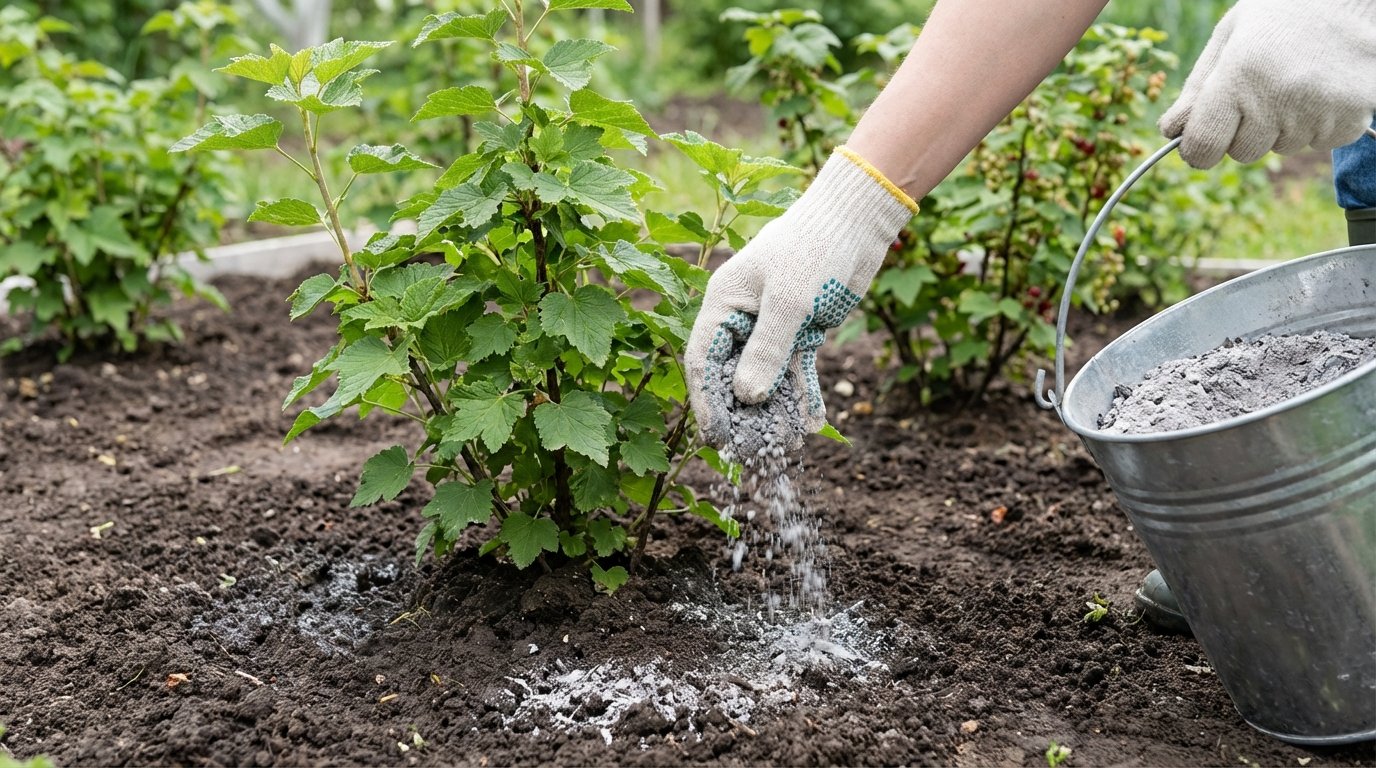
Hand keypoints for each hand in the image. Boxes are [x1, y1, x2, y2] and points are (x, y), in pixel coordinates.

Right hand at [685, 148, 916, 448]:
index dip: (707, 402)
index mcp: (723, 303)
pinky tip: (811, 424)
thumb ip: (767, 350)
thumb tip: (747, 398)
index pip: (704, 361)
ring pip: (768, 379)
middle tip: (753, 452)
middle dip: (743, 415)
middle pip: (733, 375)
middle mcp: (742, 318)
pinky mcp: (802, 332)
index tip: (716, 438)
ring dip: (776, 412)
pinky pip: (797, 372)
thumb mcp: (789, 300)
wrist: (858, 220)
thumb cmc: (815, 247)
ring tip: (788, 445)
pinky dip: (803, 396)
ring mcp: (773, 327)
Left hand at [1159, 0, 1375, 167]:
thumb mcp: (1230, 37)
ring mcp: (1318, 110)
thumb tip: (1170, 131)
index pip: (1203, 146)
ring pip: (1280, 148)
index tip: (1201, 141)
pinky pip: (1318, 144)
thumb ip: (1197, 88)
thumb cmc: (1282, 15)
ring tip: (1296, 82)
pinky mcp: (1350, 119)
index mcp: (1240, 73)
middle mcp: (1278, 96)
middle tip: (1261, 91)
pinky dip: (1317, 124)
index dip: (1198, 149)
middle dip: (1243, 130)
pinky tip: (1322, 89)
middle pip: (1242, 152)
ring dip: (1282, 126)